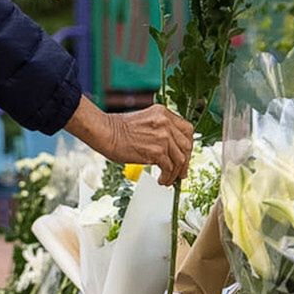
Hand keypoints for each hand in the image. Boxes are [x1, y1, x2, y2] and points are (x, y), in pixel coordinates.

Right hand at [65, 98, 193, 184]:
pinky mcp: (157, 151)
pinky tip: (161, 180)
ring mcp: (163, 137)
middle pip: (187, 145)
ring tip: (167, 179)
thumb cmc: (119, 129)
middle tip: (180, 173)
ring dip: (175, 173)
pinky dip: (167, 177)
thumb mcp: (146, 121)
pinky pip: (169, 168)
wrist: (105, 133)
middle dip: (185, 162)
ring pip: (180, 159)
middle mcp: (166, 123)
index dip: (188, 145)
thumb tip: (171, 150)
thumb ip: (160, 130)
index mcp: (164, 113)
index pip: (187, 130)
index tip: (184, 156)